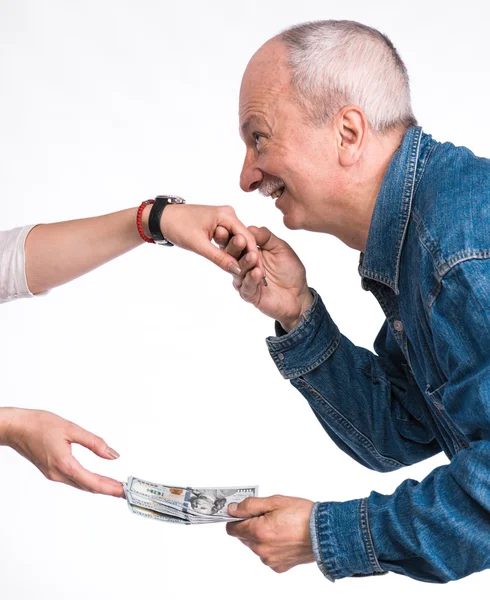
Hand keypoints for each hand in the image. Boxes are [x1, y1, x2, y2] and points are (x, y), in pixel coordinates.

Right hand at [0, 408, 123, 496]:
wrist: (15, 427)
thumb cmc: (39, 424)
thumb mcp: (71, 429)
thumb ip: (94, 443)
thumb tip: (112, 454)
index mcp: (64, 464)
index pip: (93, 482)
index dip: (110, 488)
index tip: (124, 492)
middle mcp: (58, 474)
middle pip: (88, 487)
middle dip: (108, 490)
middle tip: (126, 492)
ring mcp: (53, 474)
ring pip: (81, 485)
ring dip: (99, 487)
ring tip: (115, 486)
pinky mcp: (51, 470)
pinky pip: (74, 480)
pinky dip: (88, 482)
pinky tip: (95, 480)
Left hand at [157, 204, 261, 275]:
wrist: (161, 218)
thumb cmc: (177, 226)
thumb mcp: (198, 244)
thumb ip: (219, 258)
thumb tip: (237, 270)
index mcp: (226, 214)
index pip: (247, 237)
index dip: (254, 255)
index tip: (260, 272)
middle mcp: (228, 214)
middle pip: (245, 239)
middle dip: (249, 257)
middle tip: (258, 276)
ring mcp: (224, 220)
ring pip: (237, 241)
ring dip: (241, 255)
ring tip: (248, 272)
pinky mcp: (218, 226)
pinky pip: (230, 240)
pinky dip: (232, 252)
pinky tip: (236, 264)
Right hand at [216, 226, 312, 330]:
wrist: (298, 294)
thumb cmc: (289, 270)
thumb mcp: (280, 248)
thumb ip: (266, 237)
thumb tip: (250, 227)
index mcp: (247, 251)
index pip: (235, 241)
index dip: (232, 234)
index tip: (229, 226)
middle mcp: (242, 265)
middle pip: (232, 255)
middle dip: (235, 246)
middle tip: (239, 240)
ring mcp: (244, 280)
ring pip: (238, 271)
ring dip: (245, 263)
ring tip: (253, 256)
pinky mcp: (249, 295)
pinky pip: (247, 286)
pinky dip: (252, 279)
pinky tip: (257, 273)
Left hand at [226, 495, 314, 572]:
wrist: (324, 533)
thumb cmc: (303, 515)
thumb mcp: (274, 501)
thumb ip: (250, 505)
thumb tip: (233, 509)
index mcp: (258, 532)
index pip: (232, 528)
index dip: (237, 518)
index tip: (242, 513)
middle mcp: (261, 549)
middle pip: (244, 537)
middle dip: (251, 526)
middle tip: (269, 516)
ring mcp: (270, 559)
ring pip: (256, 546)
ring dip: (262, 536)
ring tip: (280, 526)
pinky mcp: (279, 566)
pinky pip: (268, 555)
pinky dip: (272, 547)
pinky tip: (285, 537)